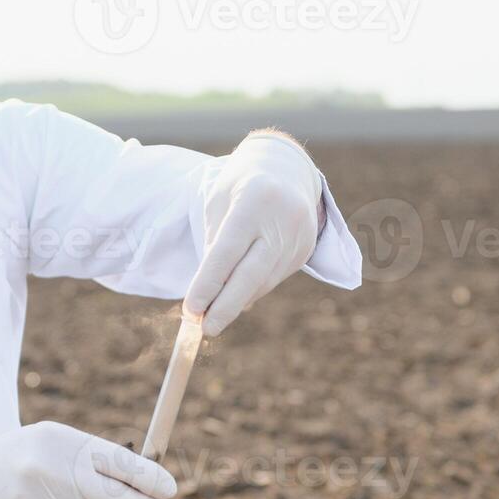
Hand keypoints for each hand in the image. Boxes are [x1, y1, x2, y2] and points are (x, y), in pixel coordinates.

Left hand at [184, 134, 322, 335]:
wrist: (287, 169)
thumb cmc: (241, 185)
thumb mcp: (219, 203)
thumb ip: (215, 244)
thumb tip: (210, 294)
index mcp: (255, 199)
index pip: (228, 250)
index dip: (208, 283)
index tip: (191, 309)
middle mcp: (282, 219)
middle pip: (252, 274)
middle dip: (226, 306)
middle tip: (206, 329)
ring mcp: (299, 236)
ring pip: (264, 281)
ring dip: (237, 302)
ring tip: (212, 316)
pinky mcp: (306, 249)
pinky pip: (274, 278)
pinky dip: (253, 290)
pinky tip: (237, 297)